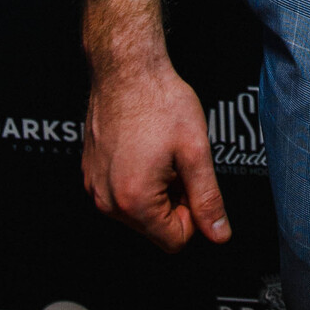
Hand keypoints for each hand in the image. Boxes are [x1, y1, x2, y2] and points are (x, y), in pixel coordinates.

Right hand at [80, 0, 230, 253]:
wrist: (127, 68)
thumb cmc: (159, 101)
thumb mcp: (196, 151)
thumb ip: (208, 198)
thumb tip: (219, 233)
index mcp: (134, 201)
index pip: (175, 240)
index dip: (193, 213)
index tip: (193, 181)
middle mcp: (108, 201)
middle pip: (155, 227)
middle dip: (173, 199)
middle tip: (177, 161)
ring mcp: (95, 186)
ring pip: (138, 210)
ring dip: (156, 188)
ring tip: (160, 152)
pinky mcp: (90, 173)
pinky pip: (120, 192)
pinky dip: (137, 177)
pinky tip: (144, 148)